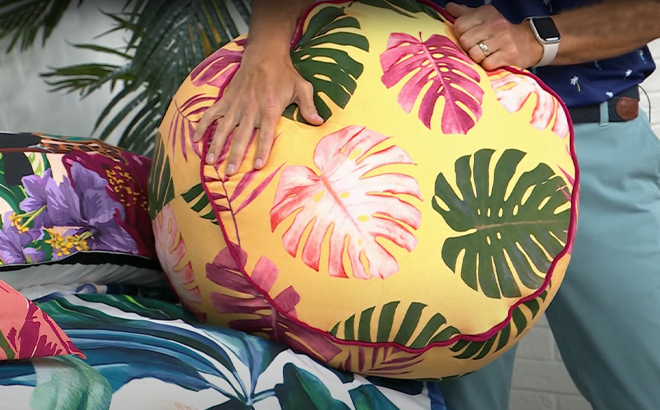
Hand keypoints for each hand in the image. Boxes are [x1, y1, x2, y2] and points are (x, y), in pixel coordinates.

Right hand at [192, 49, 323, 174]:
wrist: (264, 54)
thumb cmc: (285, 74)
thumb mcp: (301, 88)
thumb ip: (309, 107)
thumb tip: (319, 123)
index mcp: (270, 109)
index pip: (265, 135)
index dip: (262, 151)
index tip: (257, 166)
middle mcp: (251, 109)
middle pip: (242, 137)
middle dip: (235, 156)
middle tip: (229, 173)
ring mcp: (236, 105)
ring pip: (223, 129)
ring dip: (216, 146)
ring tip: (210, 163)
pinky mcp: (226, 99)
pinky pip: (210, 114)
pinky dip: (201, 126)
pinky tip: (195, 140)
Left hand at [445, 2, 543, 69]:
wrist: (528, 42)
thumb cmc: (500, 32)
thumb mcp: (484, 17)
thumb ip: (464, 13)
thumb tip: (448, 7)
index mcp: (486, 13)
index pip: (459, 25)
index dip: (460, 35)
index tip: (469, 37)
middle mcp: (495, 24)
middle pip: (465, 41)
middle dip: (468, 48)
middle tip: (477, 47)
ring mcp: (503, 40)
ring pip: (474, 54)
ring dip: (477, 58)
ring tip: (485, 54)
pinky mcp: (508, 55)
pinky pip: (486, 64)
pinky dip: (487, 65)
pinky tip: (493, 60)